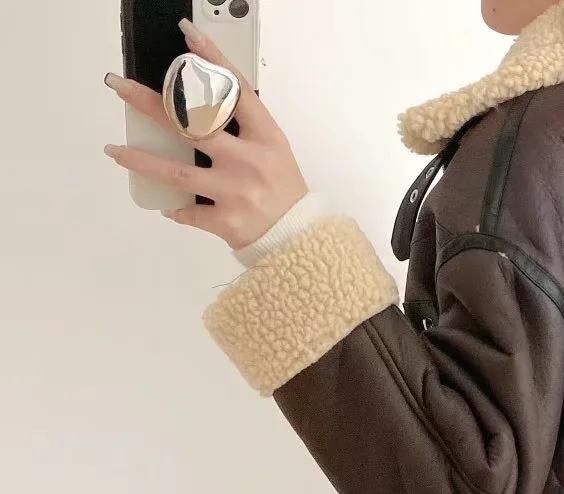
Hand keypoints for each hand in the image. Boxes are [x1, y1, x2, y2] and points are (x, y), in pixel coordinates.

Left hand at [104, 19, 308, 250]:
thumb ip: (245, 129)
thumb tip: (200, 106)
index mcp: (265, 138)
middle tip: (119, 87)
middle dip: (150, 102)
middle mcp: (248, 161)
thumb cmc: (285, 191)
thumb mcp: (275, 152)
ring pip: (177, 172)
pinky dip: (177, 209)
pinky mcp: (226, 222)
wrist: (300, 240)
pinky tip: (168, 205)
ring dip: (142, 160)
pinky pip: (190, 212)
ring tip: (115, 151)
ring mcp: (236, 192)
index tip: (187, 36)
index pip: (235, 91)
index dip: (212, 61)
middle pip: (191, 125)